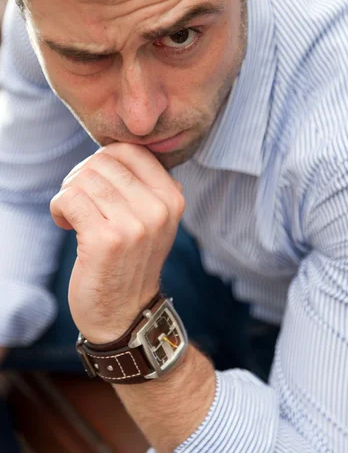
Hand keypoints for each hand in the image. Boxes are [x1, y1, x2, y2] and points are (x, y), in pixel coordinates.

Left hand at [50, 143, 184, 343]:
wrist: (126, 314)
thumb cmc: (131, 259)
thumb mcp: (153, 219)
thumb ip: (142, 184)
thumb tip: (110, 150)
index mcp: (172, 197)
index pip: (129, 150)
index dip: (103, 160)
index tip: (97, 183)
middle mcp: (158, 209)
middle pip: (102, 161)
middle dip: (81, 177)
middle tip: (79, 202)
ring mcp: (135, 225)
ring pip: (84, 178)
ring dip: (68, 194)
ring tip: (74, 216)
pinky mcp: (106, 241)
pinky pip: (70, 198)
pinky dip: (59, 208)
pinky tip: (65, 224)